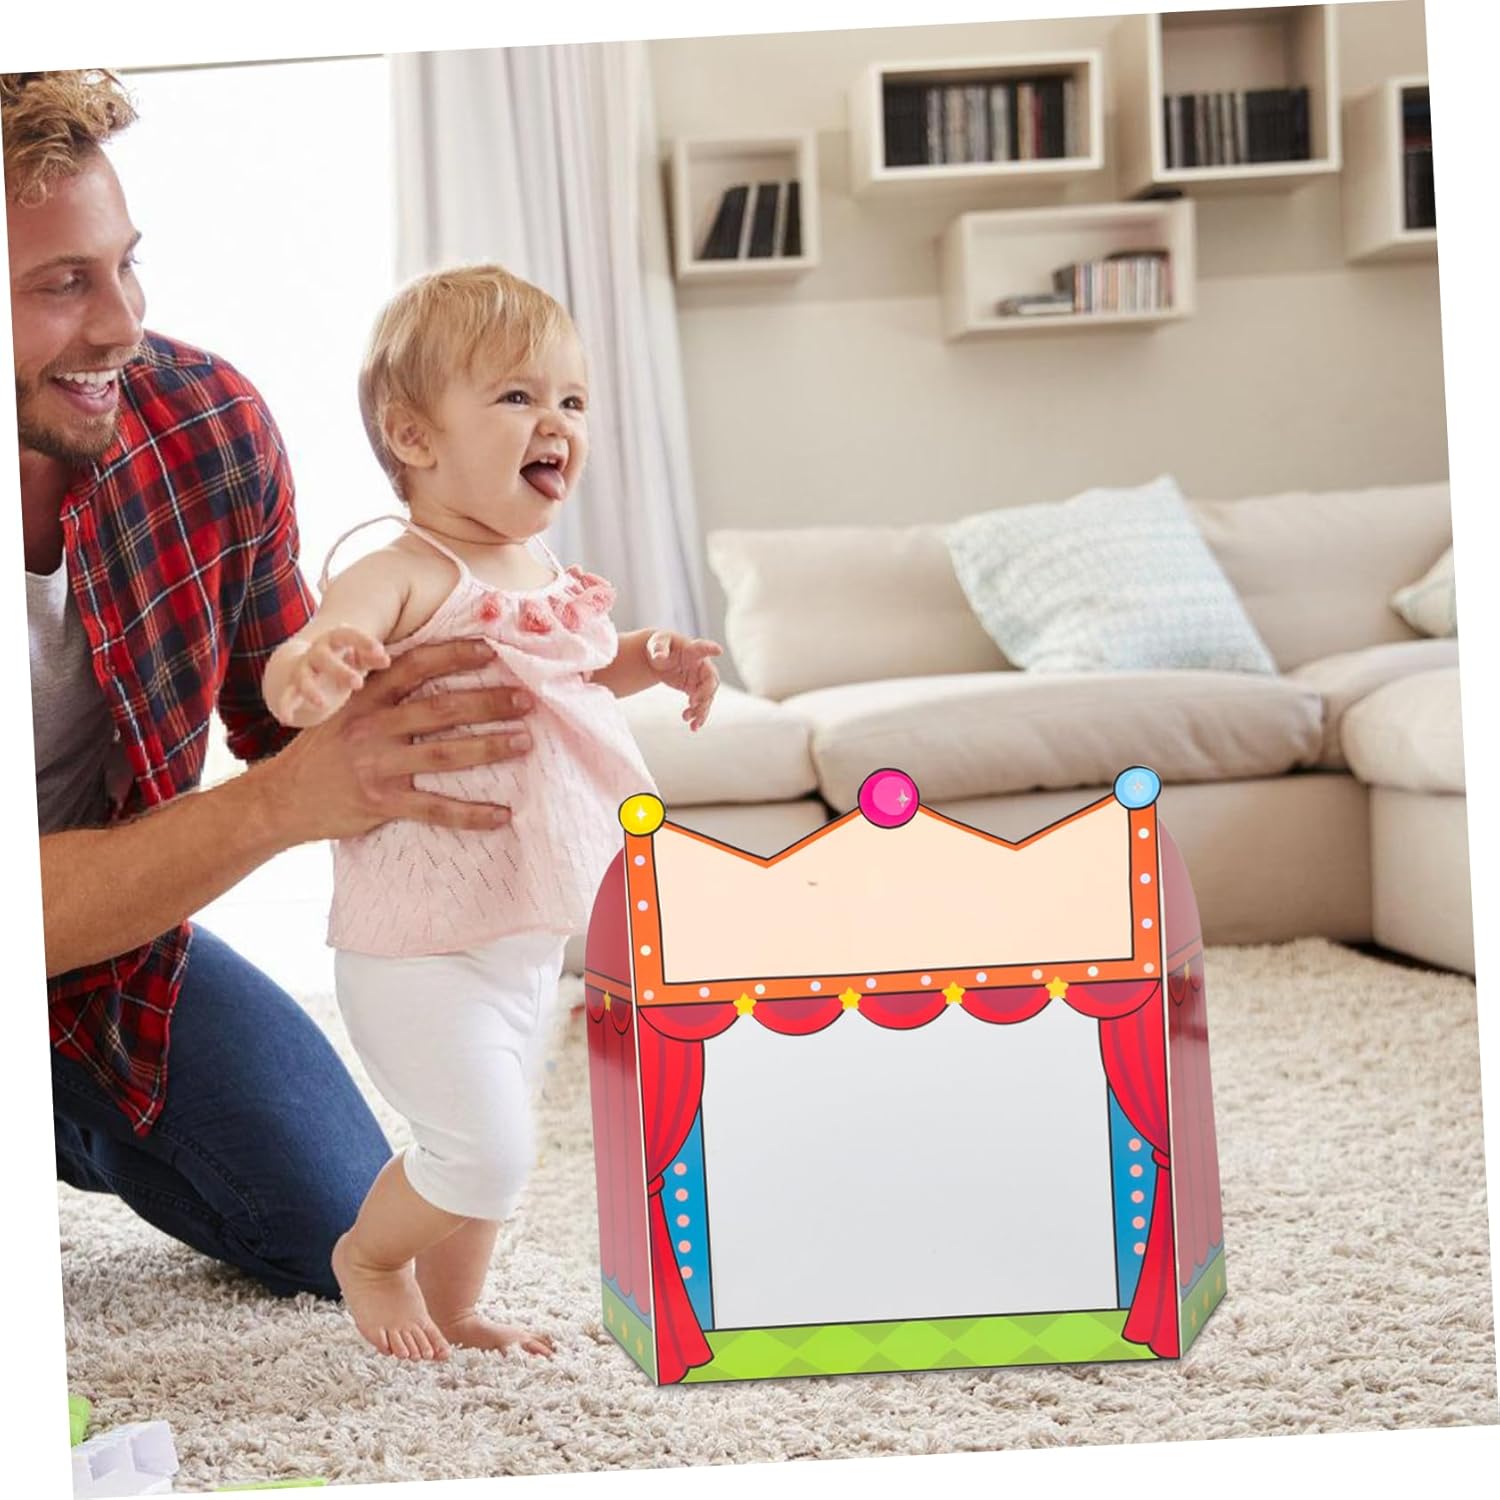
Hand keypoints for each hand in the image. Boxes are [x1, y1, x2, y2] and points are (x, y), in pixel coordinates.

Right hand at [250, 637, 535, 841]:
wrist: (281, 798)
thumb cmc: (324, 749)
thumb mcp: (342, 707)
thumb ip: (380, 689)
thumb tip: (429, 664)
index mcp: (365, 697)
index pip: (415, 666)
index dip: (454, 655)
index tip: (492, 650)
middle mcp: (372, 726)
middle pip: (440, 709)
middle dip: (488, 702)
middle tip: (527, 699)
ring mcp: (377, 766)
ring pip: (444, 755)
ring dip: (489, 747)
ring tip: (525, 742)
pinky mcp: (381, 802)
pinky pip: (435, 808)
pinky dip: (471, 814)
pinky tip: (503, 815)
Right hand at [280, 626, 390, 727]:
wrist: (312, 660)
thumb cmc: (346, 659)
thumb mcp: (360, 656)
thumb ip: (372, 657)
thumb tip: (386, 660)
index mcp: (335, 639)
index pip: (347, 635)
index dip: (363, 642)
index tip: (380, 652)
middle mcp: (316, 652)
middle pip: (324, 658)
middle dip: (339, 671)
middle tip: (358, 684)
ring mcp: (303, 669)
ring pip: (304, 678)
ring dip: (311, 690)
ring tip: (322, 704)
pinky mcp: (294, 686)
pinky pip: (288, 695)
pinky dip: (285, 706)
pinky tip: (285, 719)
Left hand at [646, 630, 722, 730]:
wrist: (660, 658)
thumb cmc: (660, 646)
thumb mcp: (656, 644)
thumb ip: (658, 649)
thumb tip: (659, 657)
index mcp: (692, 650)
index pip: (702, 648)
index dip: (711, 649)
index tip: (718, 650)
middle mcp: (701, 665)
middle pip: (711, 679)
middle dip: (705, 692)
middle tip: (693, 703)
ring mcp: (700, 679)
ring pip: (708, 697)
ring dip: (701, 710)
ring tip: (691, 722)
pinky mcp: (696, 690)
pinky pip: (701, 704)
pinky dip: (698, 716)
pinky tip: (693, 727)